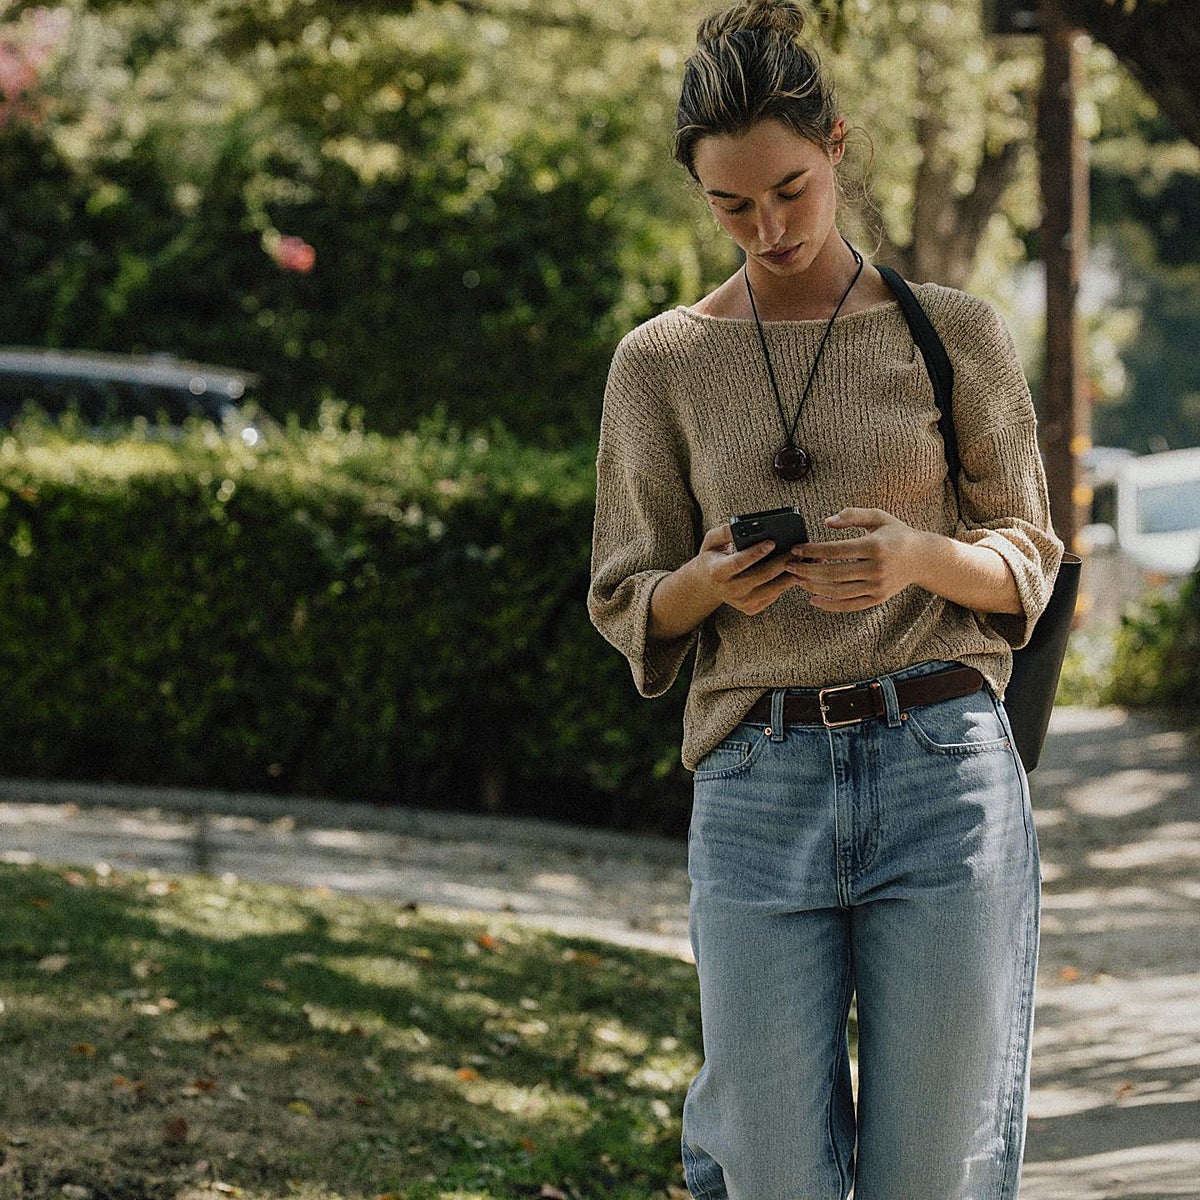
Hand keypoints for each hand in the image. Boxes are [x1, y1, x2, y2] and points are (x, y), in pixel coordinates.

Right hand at [694, 523, 803, 616]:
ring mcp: (741, 602)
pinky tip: (797, 572)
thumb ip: (722, 532)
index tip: (772, 542)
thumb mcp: (710, 542)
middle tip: (797, 550)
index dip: (756, 553)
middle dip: (781, 562)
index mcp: (718, 572)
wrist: (707, 587)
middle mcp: (730, 590)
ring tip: (803, 561)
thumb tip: (736, 526)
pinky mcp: (751, 608)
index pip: (739, 563)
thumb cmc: (711, 559)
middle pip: (761, 576)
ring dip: (790, 575)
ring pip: (772, 589)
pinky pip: (773, 596)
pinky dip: (786, 584)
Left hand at [785, 508, 928, 611]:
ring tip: (797, 580)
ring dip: (814, 588)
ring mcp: (877, 586)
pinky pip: (850, 605)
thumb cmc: (896, 534)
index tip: (796, 550)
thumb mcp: (878, 517)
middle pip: (834, 573)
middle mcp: (876, 568)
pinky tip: (813, 599)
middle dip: (807, 570)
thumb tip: (826, 522)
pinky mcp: (878, 598)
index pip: (836, 550)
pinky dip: (830, 605)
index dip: (813, 550)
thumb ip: (852, 515)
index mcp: (874, 546)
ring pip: (839, 591)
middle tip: (789, 566)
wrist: (922, 558)